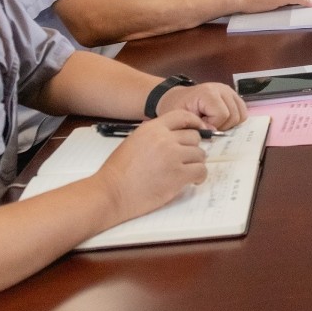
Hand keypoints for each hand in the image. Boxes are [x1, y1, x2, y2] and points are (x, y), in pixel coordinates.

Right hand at [93, 112, 208, 224]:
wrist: (110, 193)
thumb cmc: (118, 172)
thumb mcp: (134, 141)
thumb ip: (154, 135)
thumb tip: (174, 134)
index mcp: (152, 128)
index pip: (183, 116)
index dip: (194, 122)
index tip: (199, 129)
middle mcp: (165, 139)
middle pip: (194, 137)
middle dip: (192, 147)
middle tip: (186, 158)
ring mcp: (173, 157)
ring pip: (200, 154)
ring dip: (195, 163)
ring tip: (187, 171)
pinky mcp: (178, 175)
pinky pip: (201, 171)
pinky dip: (199, 176)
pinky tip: (193, 180)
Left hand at [156, 81, 247, 130]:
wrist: (176, 98)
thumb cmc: (176, 108)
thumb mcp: (180, 118)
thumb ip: (196, 125)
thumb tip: (214, 131)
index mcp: (208, 92)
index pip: (223, 114)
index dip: (213, 125)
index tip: (200, 125)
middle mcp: (222, 89)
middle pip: (234, 115)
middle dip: (222, 126)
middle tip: (207, 125)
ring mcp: (230, 91)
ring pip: (241, 115)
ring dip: (229, 123)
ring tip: (214, 123)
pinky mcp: (233, 95)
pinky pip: (243, 111)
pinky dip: (234, 119)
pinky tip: (221, 120)